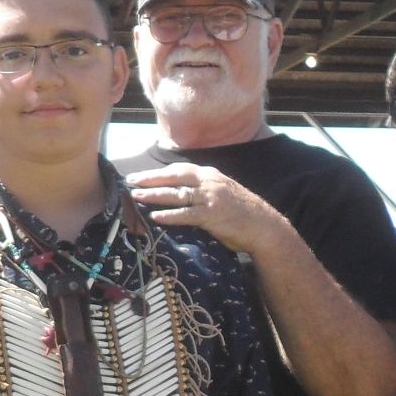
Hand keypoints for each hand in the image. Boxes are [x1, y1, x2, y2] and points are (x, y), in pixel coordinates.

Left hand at [125, 163, 287, 256]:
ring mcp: (211, 198)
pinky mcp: (213, 215)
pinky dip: (171, 215)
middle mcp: (209, 182)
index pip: (178, 170)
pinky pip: (187, 214)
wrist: (264, 226)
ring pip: (177, 194)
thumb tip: (177, 192)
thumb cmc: (240, 211)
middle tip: (131, 181)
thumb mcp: (220, 192)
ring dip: (155, 195)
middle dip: (150, 179)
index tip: (139, 175)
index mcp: (209, 175)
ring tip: (137, 196)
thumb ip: (201, 189)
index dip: (157, 172)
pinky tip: (156, 217)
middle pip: (174, 178)